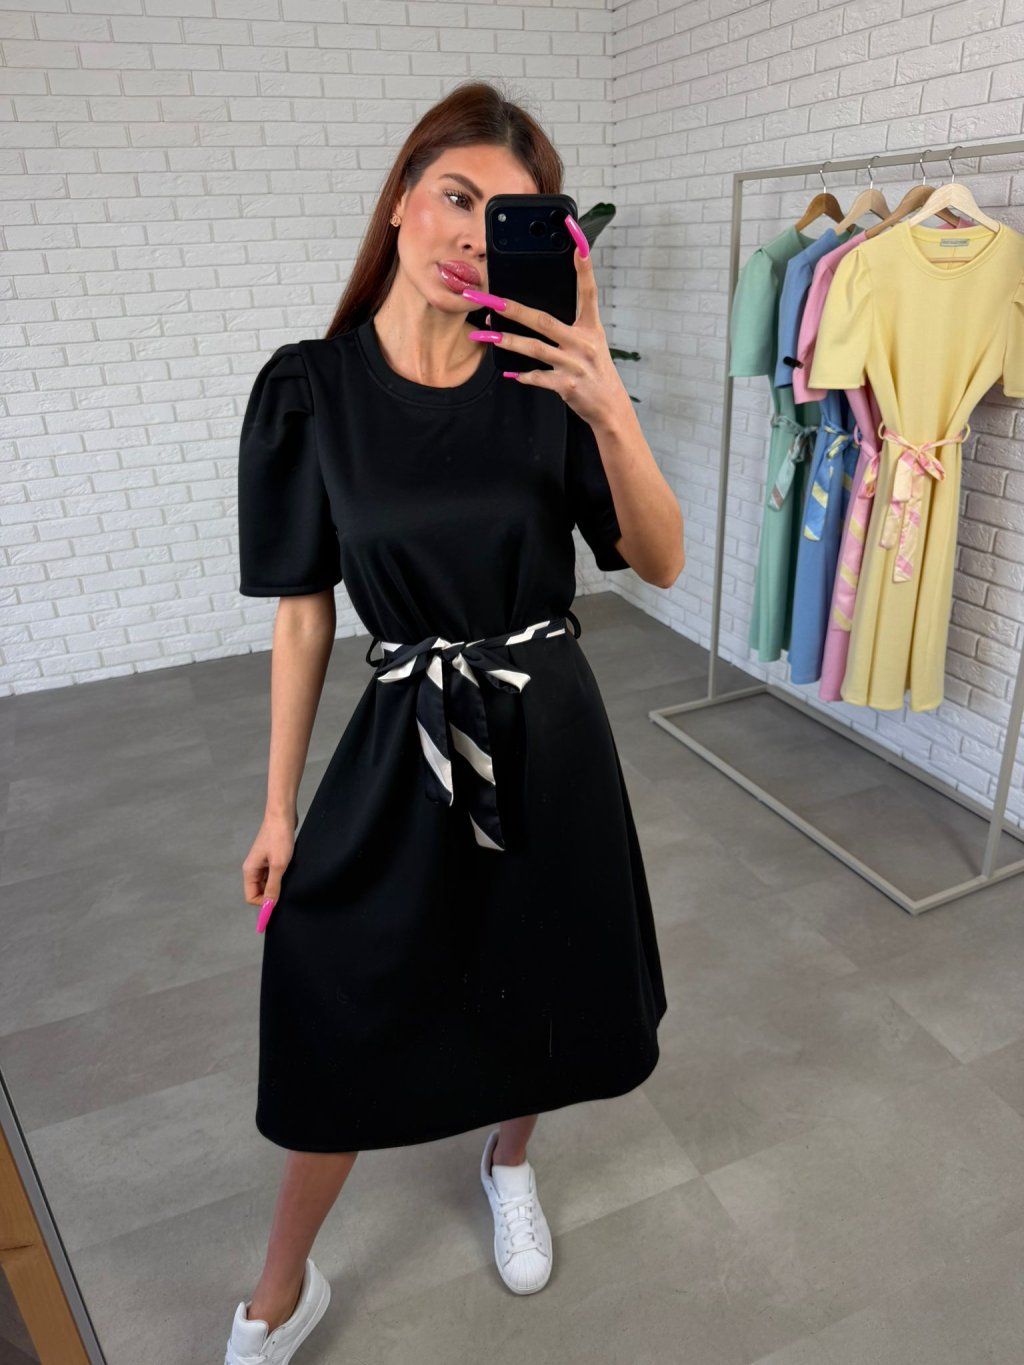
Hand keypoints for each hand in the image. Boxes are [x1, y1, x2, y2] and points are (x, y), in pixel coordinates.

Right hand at [242, 810, 295, 932]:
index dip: (263, 903)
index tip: (278, 903)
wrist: (283, 815)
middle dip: (271, 895)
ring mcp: (262, 863)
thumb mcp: (278, 865)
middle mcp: (253, 868)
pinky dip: (281, 876)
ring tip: (289, 878)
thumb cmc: (279, 838)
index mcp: (249, 871)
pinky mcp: (271, 858)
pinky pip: (274, 874)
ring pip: (268, 883)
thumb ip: (273, 886)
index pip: (251, 897)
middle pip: (259, 891)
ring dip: (277, 885)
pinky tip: (291, 871)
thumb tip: (269, 906)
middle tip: (287, 891)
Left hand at [462, 213, 627, 430]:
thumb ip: (568, 327)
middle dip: (512, 308)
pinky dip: (524, 376)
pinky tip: (509, 373)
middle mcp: (583, 342)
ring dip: (506, 341)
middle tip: (487, 297)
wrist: (610, 408)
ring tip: (483, 334)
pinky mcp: (567, 385)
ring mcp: (574, 364)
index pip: (587, 290)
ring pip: (534, 348)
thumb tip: (531, 313)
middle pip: (543, 320)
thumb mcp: (590, 343)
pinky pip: (538, 378)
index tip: (577, 238)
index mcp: (591, 327)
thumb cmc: (595, 372)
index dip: (583, 265)